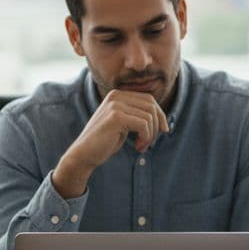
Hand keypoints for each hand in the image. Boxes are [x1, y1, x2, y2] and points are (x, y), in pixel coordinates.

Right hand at [52, 89, 169, 197]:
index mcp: (117, 95)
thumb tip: (162, 118)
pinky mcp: (116, 117)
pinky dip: (145, 138)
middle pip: (151, 106)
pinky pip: (144, 125)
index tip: (164, 130)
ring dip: (150, 135)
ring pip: (149, 116)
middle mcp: (116, 96)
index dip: (160, 115)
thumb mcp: (124, 125)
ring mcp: (115, 105)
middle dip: (156, 125)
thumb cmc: (105, 142)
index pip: (149, 99)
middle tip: (148, 142)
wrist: (84, 154)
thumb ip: (137, 116)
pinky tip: (136, 146)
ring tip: (140, 146)